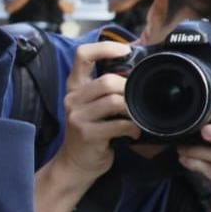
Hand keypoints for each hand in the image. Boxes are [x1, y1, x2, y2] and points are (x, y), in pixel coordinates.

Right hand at [53, 41, 139, 183]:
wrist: (75, 163)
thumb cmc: (90, 131)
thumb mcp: (91, 105)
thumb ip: (105, 89)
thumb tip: (135, 68)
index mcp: (74, 86)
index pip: (83, 55)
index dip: (105, 48)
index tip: (125, 50)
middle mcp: (73, 99)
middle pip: (107, 80)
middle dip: (129, 88)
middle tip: (137, 97)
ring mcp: (78, 117)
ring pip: (114, 101)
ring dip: (132, 109)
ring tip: (136, 116)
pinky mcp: (87, 134)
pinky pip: (118, 125)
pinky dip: (132, 128)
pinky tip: (133, 133)